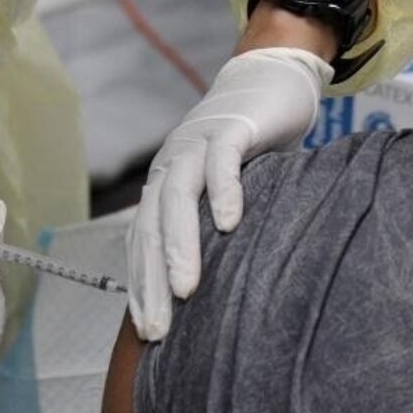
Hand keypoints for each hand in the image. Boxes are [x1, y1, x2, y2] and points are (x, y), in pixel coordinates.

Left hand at [127, 47, 330, 340]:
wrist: (269, 77)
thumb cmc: (250, 145)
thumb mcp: (226, 191)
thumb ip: (214, 228)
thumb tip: (214, 290)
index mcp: (165, 185)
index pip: (143, 243)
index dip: (142, 287)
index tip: (149, 335)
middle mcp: (172, 166)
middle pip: (151, 228)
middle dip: (152, 282)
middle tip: (159, 331)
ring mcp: (198, 144)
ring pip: (179, 198)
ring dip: (179, 245)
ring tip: (186, 288)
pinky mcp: (232, 128)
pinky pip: (222, 163)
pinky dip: (224, 193)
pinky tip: (230, 226)